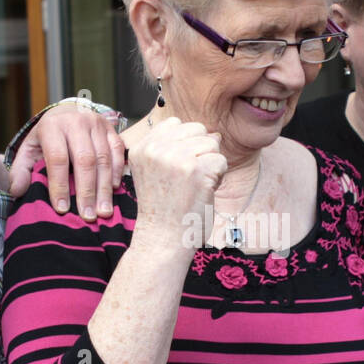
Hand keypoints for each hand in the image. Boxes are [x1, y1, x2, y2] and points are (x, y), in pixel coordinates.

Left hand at [15, 101, 125, 217]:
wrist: (68, 112)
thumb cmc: (48, 137)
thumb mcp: (30, 149)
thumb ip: (21, 170)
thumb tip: (15, 191)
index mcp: (52, 126)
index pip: (57, 158)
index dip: (59, 185)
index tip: (62, 209)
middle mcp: (76, 122)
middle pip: (84, 160)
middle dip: (86, 191)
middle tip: (88, 216)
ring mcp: (96, 124)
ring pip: (103, 158)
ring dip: (104, 188)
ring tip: (103, 212)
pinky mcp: (111, 129)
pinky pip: (118, 152)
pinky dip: (117, 171)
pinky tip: (114, 190)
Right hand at [126, 117, 226, 250]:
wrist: (163, 239)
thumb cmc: (164, 208)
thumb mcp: (156, 171)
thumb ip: (175, 147)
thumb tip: (216, 133)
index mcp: (142, 147)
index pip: (175, 123)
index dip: (185, 144)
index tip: (176, 170)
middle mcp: (155, 149)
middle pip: (197, 130)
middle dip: (200, 152)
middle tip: (187, 180)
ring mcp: (175, 158)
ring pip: (212, 143)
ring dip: (211, 165)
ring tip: (195, 186)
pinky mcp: (196, 170)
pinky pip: (221, 160)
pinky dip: (219, 177)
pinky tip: (203, 191)